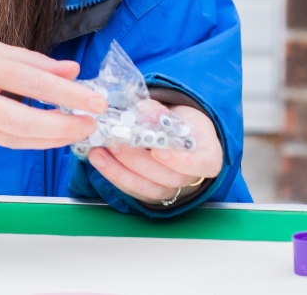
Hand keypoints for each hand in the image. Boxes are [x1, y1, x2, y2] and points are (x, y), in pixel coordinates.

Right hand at [0, 27, 103, 149]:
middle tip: (90, 123)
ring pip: (14, 139)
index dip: (67, 93)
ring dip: (49, 138)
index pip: (31, 82)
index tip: (95, 99)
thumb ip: (28, 59)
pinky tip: (46, 131)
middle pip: (23, 121)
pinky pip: (0, 138)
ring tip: (76, 130)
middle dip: (62, 126)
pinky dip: (27, 137)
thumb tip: (69, 70)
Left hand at [87, 104, 222, 205]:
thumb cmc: (182, 124)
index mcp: (208, 155)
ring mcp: (172, 190)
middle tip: (115, 143)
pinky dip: (115, 175)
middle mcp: (192, 178)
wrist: (178, 136)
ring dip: (120, 171)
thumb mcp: (177, 112)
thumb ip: (159, 112)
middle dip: (138, 161)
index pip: (202, 164)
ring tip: (99, 153)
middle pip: (168, 178)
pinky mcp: (152, 195)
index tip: (158, 151)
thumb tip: (142, 111)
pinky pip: (134, 191)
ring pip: (148, 189)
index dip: (180, 161)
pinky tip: (100, 160)